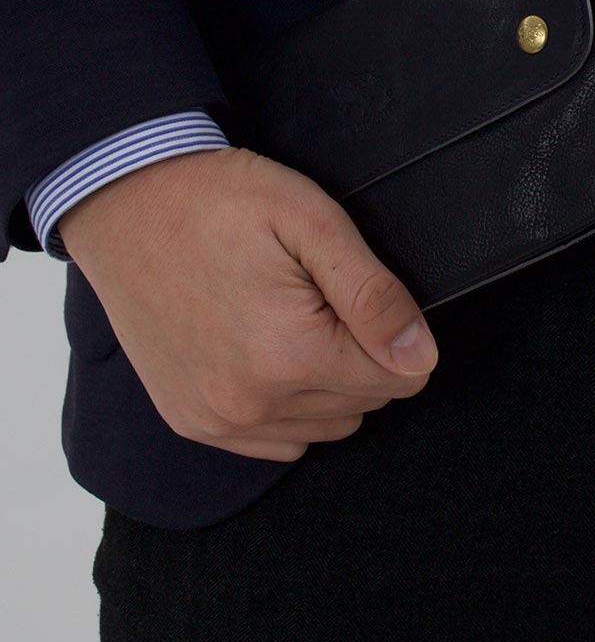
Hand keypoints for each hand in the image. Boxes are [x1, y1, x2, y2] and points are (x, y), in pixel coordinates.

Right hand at [58, 146, 436, 461]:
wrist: (127, 202)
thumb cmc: (221, 202)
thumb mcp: (314, 222)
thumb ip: (374, 295)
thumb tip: (420, 357)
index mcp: (291, 354)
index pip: (402, 377)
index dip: (396, 332)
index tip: (360, 294)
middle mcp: (253, 402)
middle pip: (367, 402)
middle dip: (364, 354)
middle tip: (321, 298)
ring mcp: (218, 419)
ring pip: (329, 425)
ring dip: (330, 382)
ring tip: (294, 320)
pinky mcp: (193, 422)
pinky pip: (281, 439)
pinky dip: (291, 405)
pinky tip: (269, 352)